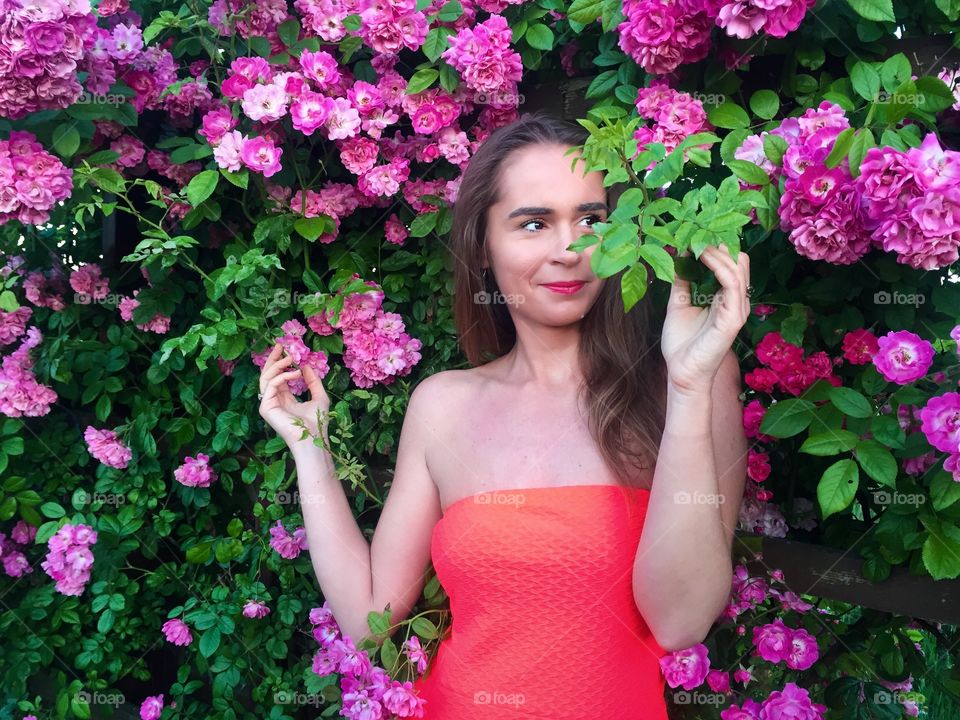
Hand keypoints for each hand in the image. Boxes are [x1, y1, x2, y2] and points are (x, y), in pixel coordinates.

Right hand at [258, 343, 330, 449]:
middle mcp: (274, 400)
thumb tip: (306, 366)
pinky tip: (296, 373)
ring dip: (278, 365)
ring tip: (290, 358)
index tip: (285, 349)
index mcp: (284, 399)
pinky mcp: (265, 408)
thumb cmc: (317, 422)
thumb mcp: (319, 396)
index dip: (280, 362)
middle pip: (268, 375)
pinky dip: (283, 376)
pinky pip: (271, 385)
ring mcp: (267, 405)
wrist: (313, 438)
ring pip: (266, 378)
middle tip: (280, 346)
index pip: (277, 377)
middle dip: (273, 359)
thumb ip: (313, 381)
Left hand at [661, 245, 749, 394]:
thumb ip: (682, 281)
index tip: (697, 229)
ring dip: (716, 251)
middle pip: (739, 261)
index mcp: (725, 297)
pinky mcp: (732, 319)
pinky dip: (718, 266)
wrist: (681, 373)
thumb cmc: (682, 342)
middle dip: (720, 242)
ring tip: (697, 241)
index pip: (732, 263)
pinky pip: (731, 285)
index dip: (718, 244)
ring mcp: (737, 309)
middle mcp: (736, 301)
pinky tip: (702, 256)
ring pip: (738, 268)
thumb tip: (680, 254)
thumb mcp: (679, 303)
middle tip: (698, 230)